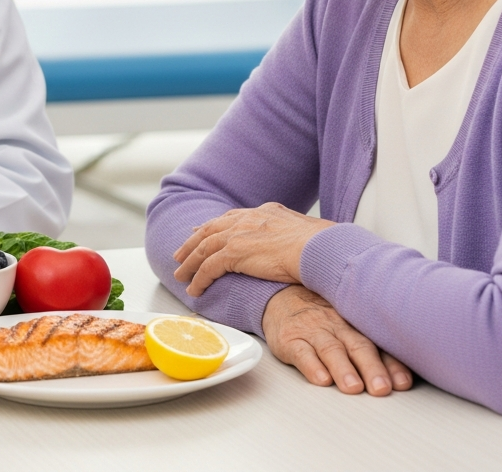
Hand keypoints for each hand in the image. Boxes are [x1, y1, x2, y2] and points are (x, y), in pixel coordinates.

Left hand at [173, 202, 333, 296]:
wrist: (319, 248)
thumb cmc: (321, 246)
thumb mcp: (304, 230)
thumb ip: (291, 233)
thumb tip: (299, 242)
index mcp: (263, 212)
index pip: (230, 217)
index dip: (213, 226)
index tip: (201, 231)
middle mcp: (247, 219)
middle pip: (210, 230)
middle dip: (192, 242)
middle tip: (180, 253)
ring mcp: (239, 234)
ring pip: (204, 248)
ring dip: (190, 262)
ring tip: (180, 274)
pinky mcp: (235, 253)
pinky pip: (209, 268)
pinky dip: (199, 279)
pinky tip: (194, 289)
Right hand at [262, 285, 412, 395]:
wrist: (281, 296)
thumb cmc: (323, 317)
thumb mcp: (349, 323)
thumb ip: (375, 347)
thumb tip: (406, 379)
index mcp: (356, 324)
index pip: (378, 344)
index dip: (392, 363)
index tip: (402, 382)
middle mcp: (338, 326)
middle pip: (358, 346)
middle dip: (371, 367)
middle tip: (381, 388)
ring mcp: (313, 332)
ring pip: (330, 349)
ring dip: (343, 368)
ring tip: (352, 387)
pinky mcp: (290, 339)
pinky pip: (301, 351)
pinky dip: (311, 366)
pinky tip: (321, 378)